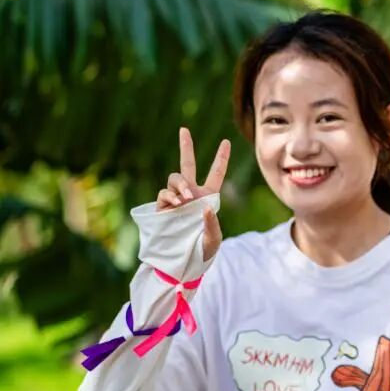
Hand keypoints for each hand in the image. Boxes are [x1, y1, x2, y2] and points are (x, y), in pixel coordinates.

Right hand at [156, 127, 229, 260]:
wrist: (180, 261)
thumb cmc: (202, 252)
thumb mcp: (213, 239)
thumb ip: (212, 224)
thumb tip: (204, 207)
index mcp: (207, 197)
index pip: (216, 174)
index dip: (221, 158)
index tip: (227, 141)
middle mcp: (191, 194)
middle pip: (187, 164)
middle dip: (185, 146)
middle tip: (184, 129)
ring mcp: (175, 199)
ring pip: (175, 178)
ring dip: (181, 185)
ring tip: (186, 199)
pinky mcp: (162, 207)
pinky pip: (164, 193)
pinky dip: (170, 196)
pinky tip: (177, 204)